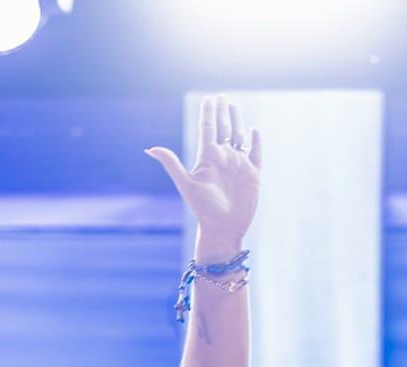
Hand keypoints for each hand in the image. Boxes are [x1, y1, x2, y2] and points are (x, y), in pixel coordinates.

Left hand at [147, 96, 262, 252]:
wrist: (223, 229)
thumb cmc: (203, 209)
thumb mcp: (186, 184)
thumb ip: (171, 163)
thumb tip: (150, 148)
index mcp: (208, 158)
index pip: (208, 129)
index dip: (209, 113)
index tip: (209, 98)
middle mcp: (223, 158)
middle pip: (223, 129)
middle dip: (222, 113)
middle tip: (220, 97)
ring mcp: (238, 165)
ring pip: (238, 137)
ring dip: (236, 122)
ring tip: (233, 107)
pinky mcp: (253, 174)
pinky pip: (256, 153)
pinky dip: (256, 142)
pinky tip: (254, 131)